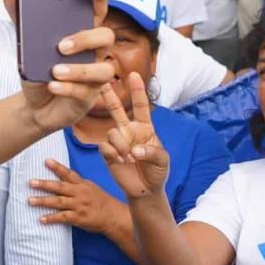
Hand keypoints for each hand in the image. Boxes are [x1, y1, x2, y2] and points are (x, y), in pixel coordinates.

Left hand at [20, 0, 115, 132]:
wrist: (33, 105)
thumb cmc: (37, 71)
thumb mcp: (28, 48)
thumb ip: (27, 26)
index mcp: (82, 36)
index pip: (95, 13)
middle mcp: (94, 54)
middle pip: (105, 37)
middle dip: (85, 39)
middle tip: (61, 46)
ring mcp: (94, 77)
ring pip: (102, 69)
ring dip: (78, 69)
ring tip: (55, 71)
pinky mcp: (88, 97)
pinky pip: (85, 92)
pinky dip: (67, 89)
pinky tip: (52, 86)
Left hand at [29, 158, 117, 234]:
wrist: (114, 217)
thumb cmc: (100, 201)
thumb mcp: (90, 187)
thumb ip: (76, 182)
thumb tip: (60, 174)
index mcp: (82, 184)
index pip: (68, 174)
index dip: (57, 167)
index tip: (46, 161)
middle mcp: (80, 193)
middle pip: (60, 187)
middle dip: (44, 184)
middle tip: (31, 182)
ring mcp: (79, 206)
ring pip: (59, 202)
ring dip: (43, 201)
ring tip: (30, 200)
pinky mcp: (79, 218)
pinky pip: (63, 217)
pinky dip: (51, 218)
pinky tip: (41, 219)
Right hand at [98, 72, 169, 197]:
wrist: (145, 189)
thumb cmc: (157, 171)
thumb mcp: (163, 160)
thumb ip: (151, 152)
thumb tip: (134, 150)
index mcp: (144, 128)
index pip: (140, 106)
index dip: (137, 91)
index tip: (134, 74)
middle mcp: (128, 131)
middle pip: (116, 109)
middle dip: (109, 95)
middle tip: (102, 82)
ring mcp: (117, 141)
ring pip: (111, 132)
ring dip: (121, 145)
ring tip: (129, 158)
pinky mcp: (107, 153)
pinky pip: (104, 146)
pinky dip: (114, 154)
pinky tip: (121, 161)